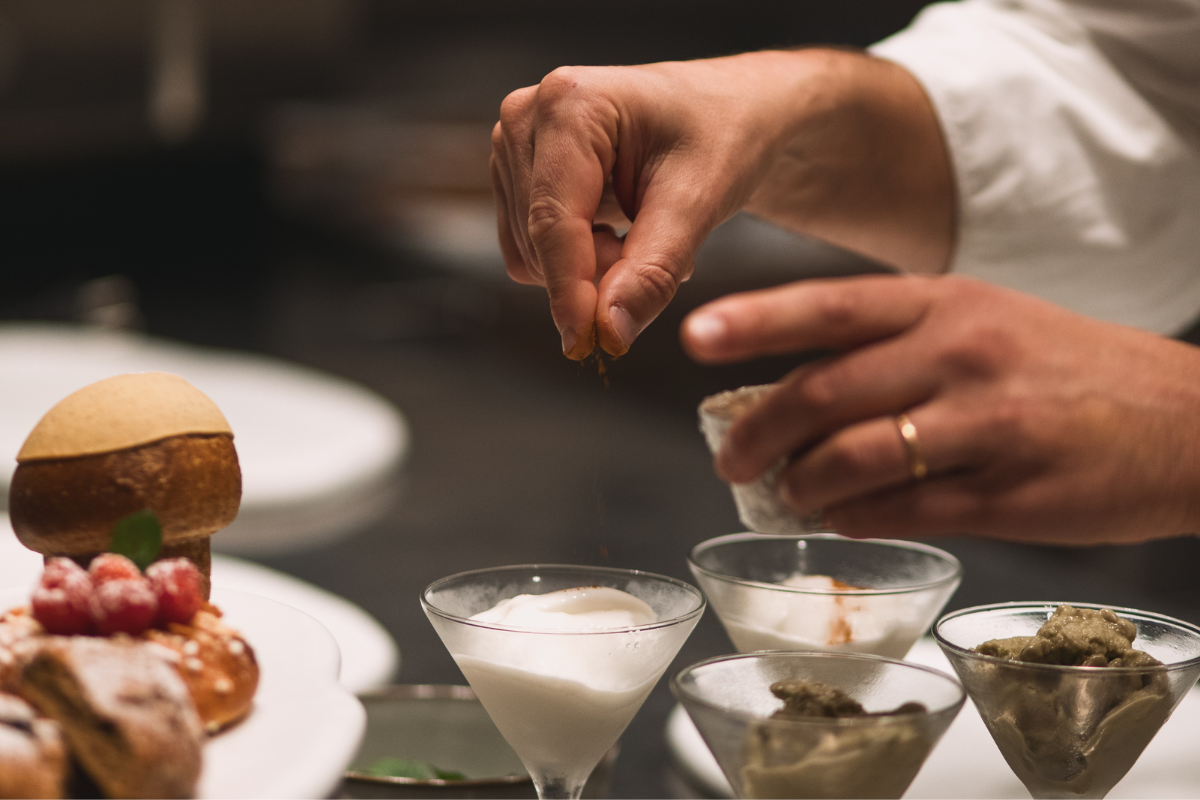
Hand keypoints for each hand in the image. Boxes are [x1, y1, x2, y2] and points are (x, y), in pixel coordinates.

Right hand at [491, 50, 952, 358]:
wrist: (756, 111)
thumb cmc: (737, 132)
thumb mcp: (703, 201)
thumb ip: (650, 267)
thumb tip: (606, 330)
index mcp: (573, 106)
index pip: (554, 221)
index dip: (570, 291)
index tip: (587, 346)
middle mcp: (534, 114)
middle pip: (534, 239)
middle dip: (588, 275)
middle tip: (654, 270)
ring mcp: (525, 139)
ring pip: (530, 248)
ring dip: (589, 264)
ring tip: (650, 236)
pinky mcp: (531, 166)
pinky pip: (538, 244)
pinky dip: (584, 256)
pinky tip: (628, 231)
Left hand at [682, 274, 1199, 544]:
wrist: (1191, 421)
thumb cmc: (1068, 367)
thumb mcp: (985, 322)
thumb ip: (894, 348)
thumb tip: (796, 391)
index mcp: (948, 302)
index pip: (828, 306)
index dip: (753, 321)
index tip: (693, 337)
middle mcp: (962, 354)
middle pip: (823, 392)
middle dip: (756, 431)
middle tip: (727, 458)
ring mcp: (988, 426)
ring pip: (855, 459)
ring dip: (801, 484)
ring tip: (783, 495)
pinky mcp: (1011, 494)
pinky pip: (903, 512)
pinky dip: (855, 519)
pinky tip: (839, 519)